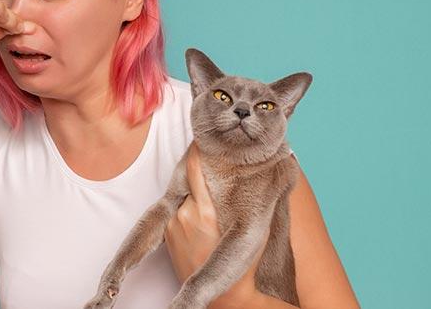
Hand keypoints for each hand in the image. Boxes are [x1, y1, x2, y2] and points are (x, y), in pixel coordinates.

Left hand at [164, 141, 269, 307]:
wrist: (225, 296)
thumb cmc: (245, 262)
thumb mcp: (252, 225)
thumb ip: (248, 196)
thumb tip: (263, 169)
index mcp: (207, 211)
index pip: (195, 168)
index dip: (197, 150)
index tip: (202, 138)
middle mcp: (185, 214)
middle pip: (190, 180)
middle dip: (201, 174)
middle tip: (211, 164)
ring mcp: (173, 223)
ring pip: (184, 196)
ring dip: (194, 194)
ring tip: (209, 204)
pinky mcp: (166, 232)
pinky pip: (177, 210)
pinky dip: (187, 208)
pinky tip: (199, 220)